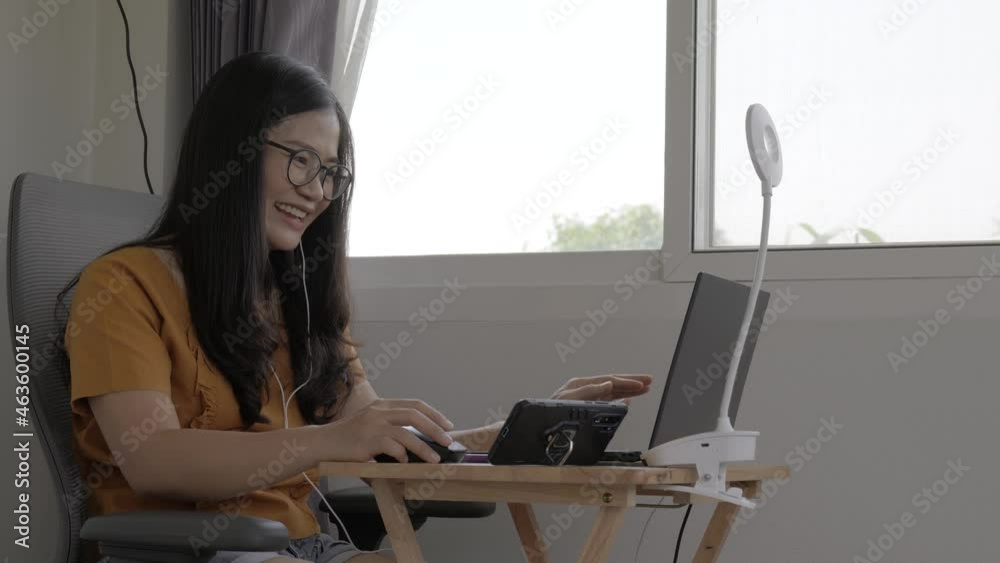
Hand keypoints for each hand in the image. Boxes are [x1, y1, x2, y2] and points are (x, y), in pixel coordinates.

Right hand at [323, 399, 454, 462]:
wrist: (323, 442)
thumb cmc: (349, 437)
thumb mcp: (371, 423)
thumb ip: (391, 426)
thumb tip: (420, 440)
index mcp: (383, 405)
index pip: (415, 404)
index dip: (434, 414)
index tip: (448, 425)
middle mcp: (379, 411)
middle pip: (414, 415)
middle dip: (435, 428)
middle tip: (447, 441)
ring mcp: (372, 425)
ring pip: (406, 433)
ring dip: (424, 448)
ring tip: (434, 459)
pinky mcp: (366, 441)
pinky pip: (391, 448)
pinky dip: (402, 456)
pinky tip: (405, 463)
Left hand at [550, 374, 652, 404]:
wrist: (535, 429)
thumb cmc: (547, 414)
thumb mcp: (567, 401)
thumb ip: (588, 392)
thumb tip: (609, 384)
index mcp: (580, 385)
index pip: (609, 380)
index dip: (626, 381)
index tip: (642, 384)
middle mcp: (583, 389)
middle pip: (612, 383)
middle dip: (631, 382)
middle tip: (650, 381)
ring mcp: (585, 399)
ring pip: (612, 391)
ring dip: (628, 390)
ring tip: (645, 389)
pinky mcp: (585, 409)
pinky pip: (606, 401)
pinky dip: (619, 399)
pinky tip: (628, 399)